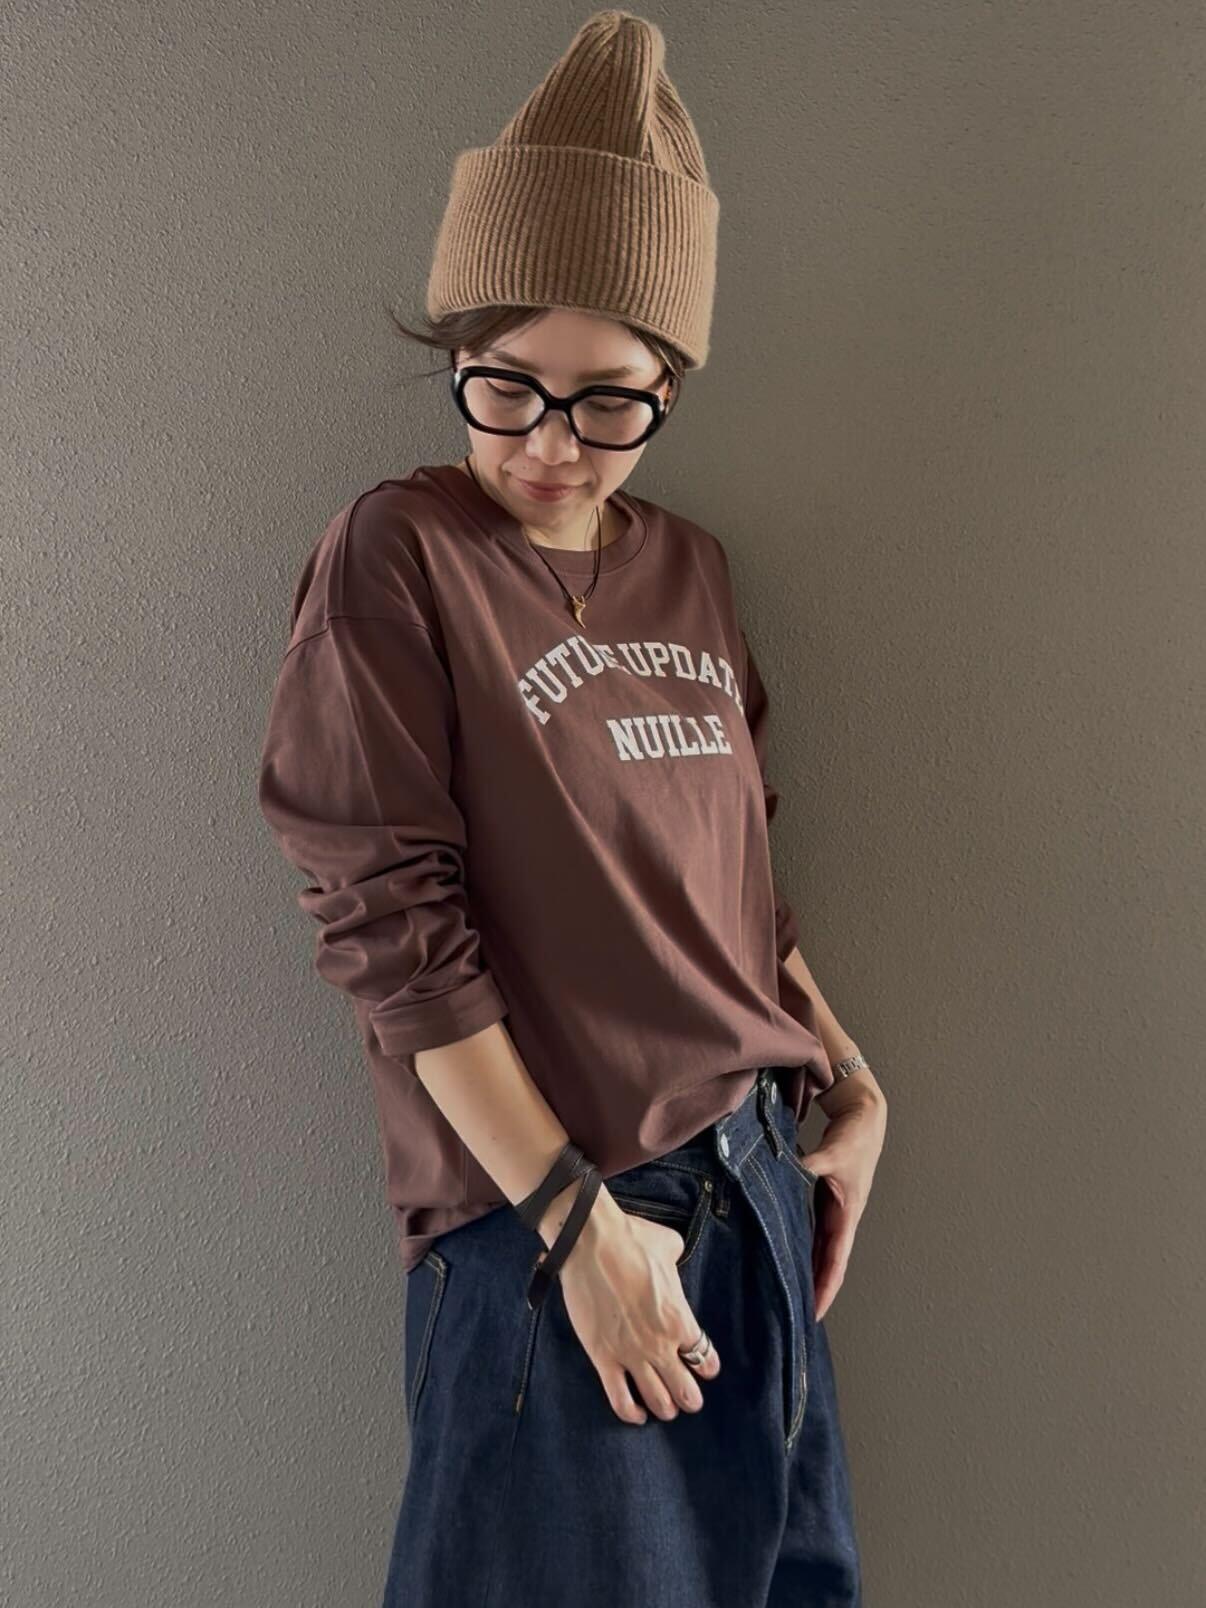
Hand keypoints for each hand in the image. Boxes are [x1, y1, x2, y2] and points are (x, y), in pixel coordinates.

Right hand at [555, 1193, 721, 1426]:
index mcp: (680, 1319)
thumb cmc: (631, 1239)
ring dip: (664, 1408)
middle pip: (685, 1390)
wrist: (590, 1242)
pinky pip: (620, 1399)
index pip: (705, 1358)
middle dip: (689, 1397)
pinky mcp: (602, 1358)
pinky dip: (630, 1413)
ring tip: (665, 1409)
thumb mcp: (669, 1245)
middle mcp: (660, 1344)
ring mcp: (631, 1355)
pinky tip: (636, 1415)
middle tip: (688, 1398)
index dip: (707, 1366)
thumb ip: (677, 1259)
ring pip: (656, 1401)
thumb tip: (673, 1256)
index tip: (704, 1367)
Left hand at [799, 1092, 886, 1321]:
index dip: (824, 1288)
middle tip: (794, 1316)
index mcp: (846, 1214)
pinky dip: (800, 1245)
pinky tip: (784, 1255)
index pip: (834, 1261)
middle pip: (825, 1263)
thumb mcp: (832, 1153)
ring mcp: (832, 1210)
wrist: (863, 1118)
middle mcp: (840, 1218)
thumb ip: (809, 1164)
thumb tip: (788, 1173)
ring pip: (817, 1249)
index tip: (814, 1313)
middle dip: (813, 1290)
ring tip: (787, 1294)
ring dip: (806, 1270)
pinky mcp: (822, 1199)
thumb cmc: (854, 1138)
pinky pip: (810, 1230)